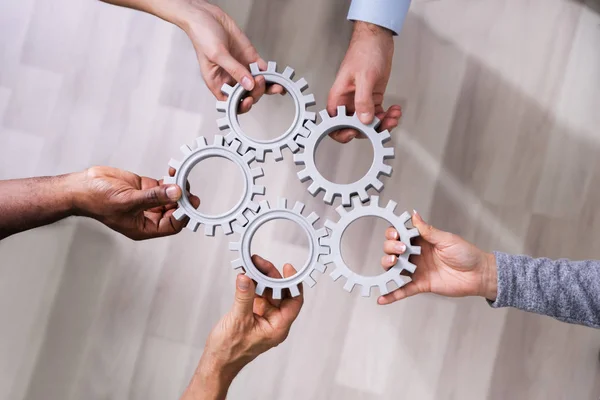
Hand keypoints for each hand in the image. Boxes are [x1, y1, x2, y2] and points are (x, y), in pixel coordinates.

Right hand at [72, 166, 199, 239]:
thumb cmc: (97, 200)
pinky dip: (170, 179)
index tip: (189, 202)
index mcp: (144, 227)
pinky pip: (163, 185)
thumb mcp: (128, 200)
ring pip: (171, 197)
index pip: (172, 225)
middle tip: (188, 189)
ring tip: (181, 176)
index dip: (182, 215)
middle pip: (174, 211)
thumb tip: (175, 193)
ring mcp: (147, 201)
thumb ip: (153, 196)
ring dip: (178, 187)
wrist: (82, 186)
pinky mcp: (145, 188)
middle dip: (183, 200)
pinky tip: (173, 171)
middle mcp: (147, 216)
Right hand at [176, 0, 282, 112]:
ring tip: (276, 84)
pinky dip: (271, 73)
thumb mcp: (217, 54)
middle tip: (260, 81)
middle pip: (248, 94)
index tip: (248, 99)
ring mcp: (242, 68)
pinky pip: (263, 69)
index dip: (241, 105)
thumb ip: (234, 70)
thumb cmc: (202, 34)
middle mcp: (231, 78)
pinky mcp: (250, 58)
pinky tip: (276, 75)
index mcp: (218, 82)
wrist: (207, 15)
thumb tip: (248, 84)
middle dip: (256, 91)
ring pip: (257, 84)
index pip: (231, 102)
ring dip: (267, 86)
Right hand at [182, 256, 302, 399]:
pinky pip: (257, 296)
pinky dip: (252, 285)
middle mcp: (273, 322)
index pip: (294, 301)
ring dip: (261, 279)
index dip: (293, 283)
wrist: (217, 363)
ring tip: (252, 265)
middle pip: (280, 293)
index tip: (287, 268)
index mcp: (278, 327)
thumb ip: (244, 297)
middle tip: (260, 263)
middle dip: (271, 276)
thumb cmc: (230, 351)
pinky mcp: (253, 314)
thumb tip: (246, 278)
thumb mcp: (238, 320)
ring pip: (268, 292)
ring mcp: (263, 318)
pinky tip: (246, 276)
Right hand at [327, 21, 401, 142]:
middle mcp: (348, 102)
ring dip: (383, 123)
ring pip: (369, 122)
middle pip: (354, 126)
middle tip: (383, 125)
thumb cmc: (364, 51)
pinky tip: (395, 110)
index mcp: (339, 97)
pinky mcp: (372, 98)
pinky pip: (379, 114)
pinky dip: (388, 116)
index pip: (334, 123)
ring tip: (394, 116)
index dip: (342, 132)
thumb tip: (364, 120)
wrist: (377, 39)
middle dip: (370, 129)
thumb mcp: (364, 77)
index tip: (356, 133)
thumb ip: (363, 100)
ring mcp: (361, 101)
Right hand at [379, 211, 497, 304]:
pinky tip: (382, 298)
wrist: (478, 274)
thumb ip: (428, 230)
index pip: (400, 235)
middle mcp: (415, 255)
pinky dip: (392, 295)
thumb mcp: (446, 239)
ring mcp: (417, 270)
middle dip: (391, 248)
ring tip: (391, 264)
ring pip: (394, 268)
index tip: (395, 234)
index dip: (394, 234)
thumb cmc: (466, 254)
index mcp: (421, 241)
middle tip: (401, 249)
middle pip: (393, 250)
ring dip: (388, 266)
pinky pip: (403, 290)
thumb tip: (414, 214)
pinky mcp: (421, 285)